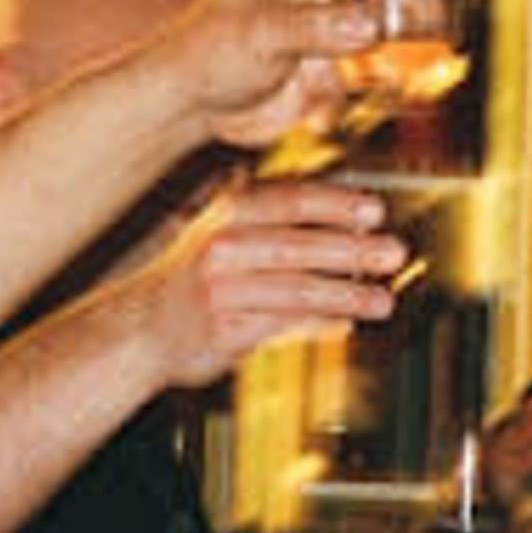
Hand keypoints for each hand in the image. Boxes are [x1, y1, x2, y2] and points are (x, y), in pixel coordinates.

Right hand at [122, 177, 406, 387]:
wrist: (138, 328)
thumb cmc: (192, 281)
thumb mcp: (228, 237)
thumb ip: (282, 229)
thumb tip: (350, 228)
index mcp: (227, 215)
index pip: (289, 202)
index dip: (335, 204)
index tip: (375, 210)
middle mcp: (221, 247)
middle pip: (297, 244)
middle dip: (350, 249)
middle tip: (393, 251)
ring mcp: (221, 290)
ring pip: (294, 290)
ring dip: (345, 295)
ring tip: (383, 301)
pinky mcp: (223, 331)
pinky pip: (282, 327)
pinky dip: (318, 326)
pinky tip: (347, 325)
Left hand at [145, 0, 449, 149]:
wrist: (187, 106)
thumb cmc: (204, 51)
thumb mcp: (261, 31)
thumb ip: (317, 27)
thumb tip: (371, 26)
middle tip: (435, 17)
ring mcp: (323, 28)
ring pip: (381, 28)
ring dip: (392, 48)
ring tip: (390, 65)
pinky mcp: (325, 67)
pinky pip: (362, 76)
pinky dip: (353, 93)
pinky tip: (316, 111)